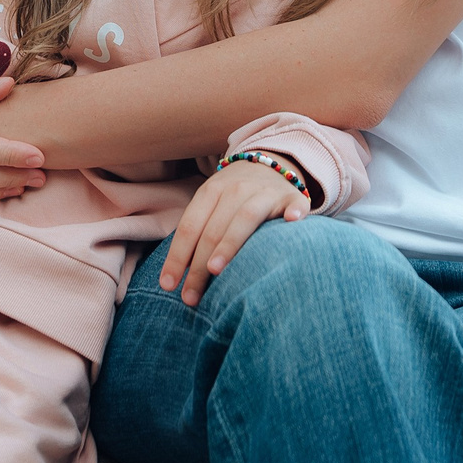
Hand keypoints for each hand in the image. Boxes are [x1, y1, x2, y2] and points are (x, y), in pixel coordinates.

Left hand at [158, 160, 308, 306]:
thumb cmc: (233, 198)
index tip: (168, 285)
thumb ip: (198, 233)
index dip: (177, 257)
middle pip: (213, 230)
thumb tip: (176, 275)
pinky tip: (292, 222)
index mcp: (210, 192)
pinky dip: (294, 212)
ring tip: (215, 270)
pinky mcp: (293, 196)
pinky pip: (295, 203)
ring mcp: (265, 192)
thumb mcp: (211, 205)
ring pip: (245, 218)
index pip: (189, 227)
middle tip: (190, 298)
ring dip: (229, 244)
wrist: (268, 163)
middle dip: (198, 267)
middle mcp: (236, 189)